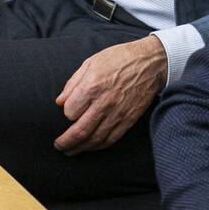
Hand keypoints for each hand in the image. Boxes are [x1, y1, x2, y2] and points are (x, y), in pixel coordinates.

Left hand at [54, 36, 167, 153]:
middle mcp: (104, 102)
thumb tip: (59, 102)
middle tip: (58, 145)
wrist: (150, 63)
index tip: (67, 112)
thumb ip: (73, 83)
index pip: (70, 111)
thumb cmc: (119, 59)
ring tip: (70, 151)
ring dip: (80, 148)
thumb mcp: (91, 62)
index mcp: (92, 85)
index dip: (65, 114)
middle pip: (80, 131)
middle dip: (65, 142)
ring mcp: (117, 113)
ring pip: (94, 139)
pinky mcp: (129, 119)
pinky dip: (98, 146)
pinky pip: (111, 139)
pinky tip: (90, 146)